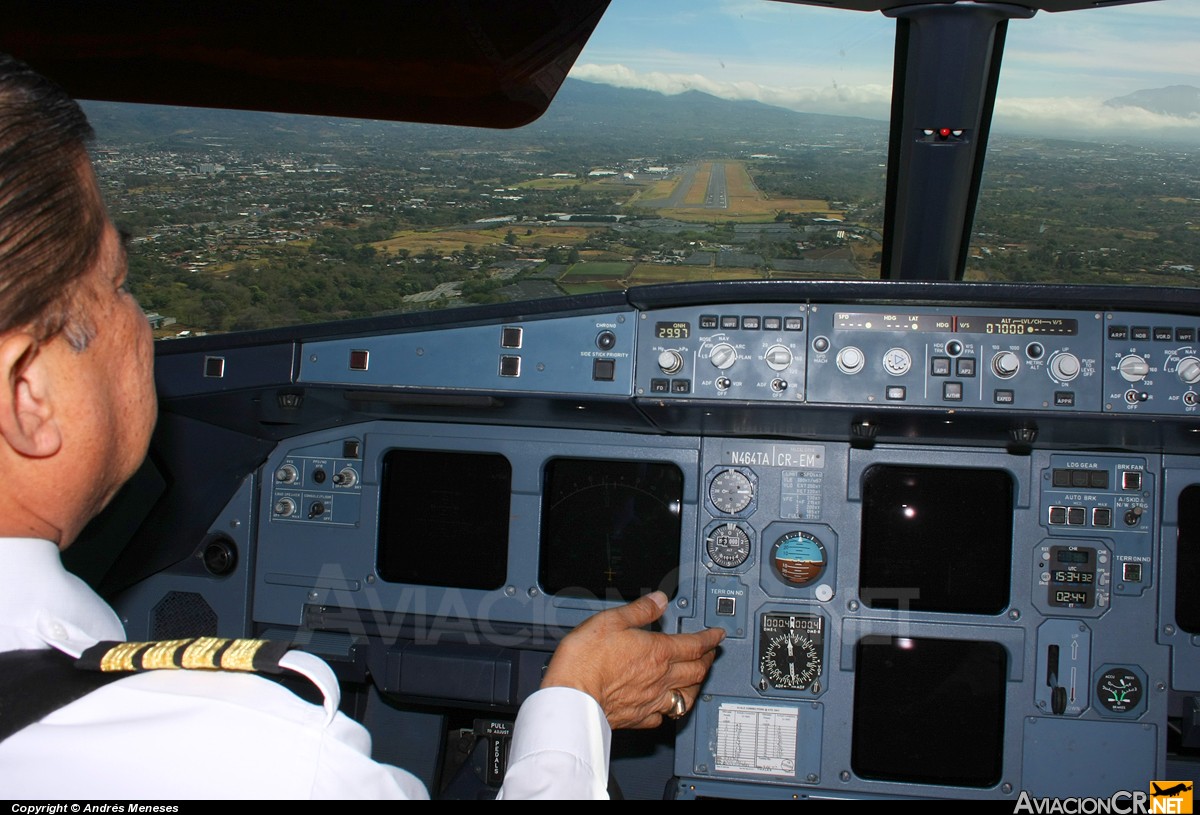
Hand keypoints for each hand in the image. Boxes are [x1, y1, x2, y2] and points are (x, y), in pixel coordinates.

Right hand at [541, 591, 724, 728]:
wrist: (572, 698)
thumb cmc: (585, 661)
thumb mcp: (610, 621)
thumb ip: (638, 610)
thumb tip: (658, 600)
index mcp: (657, 652)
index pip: (694, 644)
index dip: (710, 638)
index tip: (717, 635)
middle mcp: (660, 678)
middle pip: (696, 670)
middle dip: (708, 659)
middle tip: (711, 653)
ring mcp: (651, 700)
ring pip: (686, 695)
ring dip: (696, 684)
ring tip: (697, 678)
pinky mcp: (639, 718)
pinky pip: (663, 716)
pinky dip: (670, 709)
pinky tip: (666, 706)